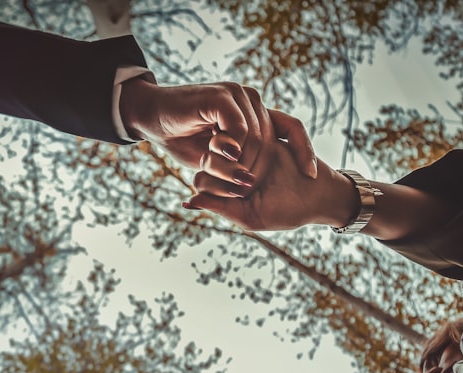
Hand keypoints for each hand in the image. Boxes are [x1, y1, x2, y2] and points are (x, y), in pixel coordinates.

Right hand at [119, 79, 316, 180]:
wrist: (150, 117)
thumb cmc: (180, 137)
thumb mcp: (215, 157)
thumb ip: (237, 164)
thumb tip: (254, 185)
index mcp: (254, 111)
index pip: (293, 127)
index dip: (305, 151)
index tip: (312, 176)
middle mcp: (250, 99)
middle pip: (273, 141)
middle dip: (260, 169)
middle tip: (243, 187)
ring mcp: (237, 95)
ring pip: (257, 139)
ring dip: (242, 165)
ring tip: (227, 177)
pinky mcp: (222, 97)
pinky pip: (239, 130)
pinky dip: (233, 149)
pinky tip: (225, 159)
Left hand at [186, 108, 356, 230]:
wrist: (320, 195)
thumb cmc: (286, 212)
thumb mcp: (250, 216)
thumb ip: (219, 207)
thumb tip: (188, 201)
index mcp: (224, 188)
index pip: (201, 180)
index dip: (213, 186)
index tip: (239, 192)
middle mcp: (231, 167)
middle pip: (208, 158)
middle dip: (220, 168)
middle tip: (248, 179)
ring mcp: (246, 150)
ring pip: (223, 141)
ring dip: (233, 151)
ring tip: (252, 165)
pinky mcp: (262, 133)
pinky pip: (245, 129)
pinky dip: (247, 138)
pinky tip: (260, 149)